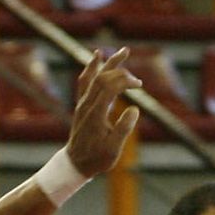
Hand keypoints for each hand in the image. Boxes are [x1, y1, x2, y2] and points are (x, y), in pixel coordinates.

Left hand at [66, 49, 140, 178]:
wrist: (75, 164)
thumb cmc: (96, 158)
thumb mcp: (113, 149)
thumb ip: (123, 129)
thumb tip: (135, 109)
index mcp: (96, 114)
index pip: (111, 87)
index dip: (126, 81)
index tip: (139, 85)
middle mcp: (87, 105)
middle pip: (103, 77)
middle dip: (122, 71)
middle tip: (137, 79)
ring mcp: (82, 103)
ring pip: (94, 76)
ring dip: (109, 62)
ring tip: (124, 51)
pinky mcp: (81, 104)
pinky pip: (85, 81)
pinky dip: (92, 67)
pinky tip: (98, 55)